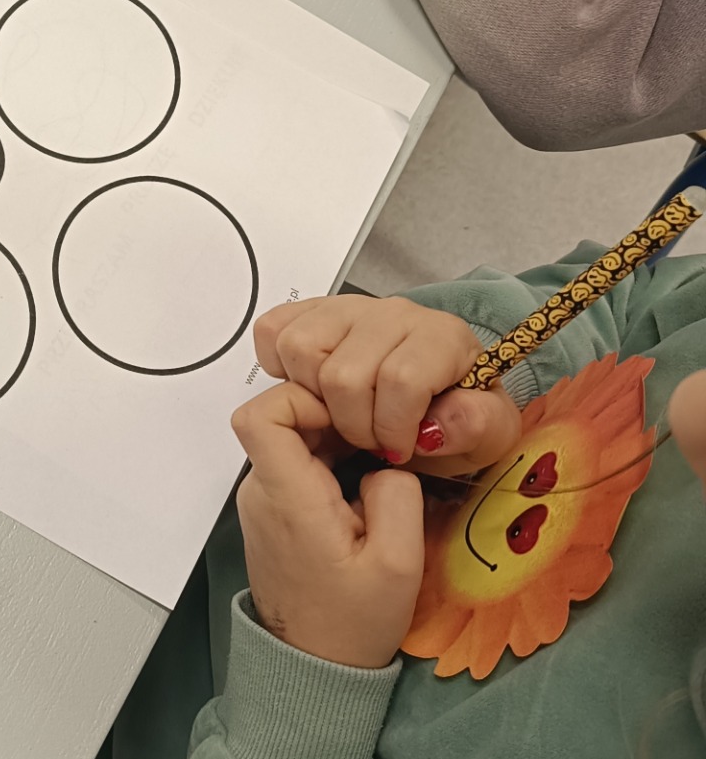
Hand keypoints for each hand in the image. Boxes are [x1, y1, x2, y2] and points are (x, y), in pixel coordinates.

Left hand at [233, 381, 422, 666]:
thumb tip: (385, 458)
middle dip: (333, 414)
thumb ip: (397, 494)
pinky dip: (329, 459)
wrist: (312, 670)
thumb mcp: (398, 563)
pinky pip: (295, 463)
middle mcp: (262, 492)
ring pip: (290, 437)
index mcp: (287, 498)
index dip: (303, 397)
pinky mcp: (274, 512)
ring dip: (335, 438)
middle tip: (381, 438)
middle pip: (280, 416)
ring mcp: (263, 502)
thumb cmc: (352, 624)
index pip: (260, 414)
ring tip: (380, 460)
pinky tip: (366, 480)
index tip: (350, 416)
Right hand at [254, 294, 522, 472]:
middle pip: (343, 374)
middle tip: (369, 439)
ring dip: (314, 397)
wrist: (436, 397)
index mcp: (441, 336)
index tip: (399, 449)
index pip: (401, 379)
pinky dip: (280, 366)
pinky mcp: (310, 312)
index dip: (393, 428)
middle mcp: (392, 312)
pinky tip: (311, 388)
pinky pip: (272, 330)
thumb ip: (475, 427)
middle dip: (353, 424)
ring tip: (340, 416)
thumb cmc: (455, 416)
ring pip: (300, 348)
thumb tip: (440, 424)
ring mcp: (346, 309)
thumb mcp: (486, 435)